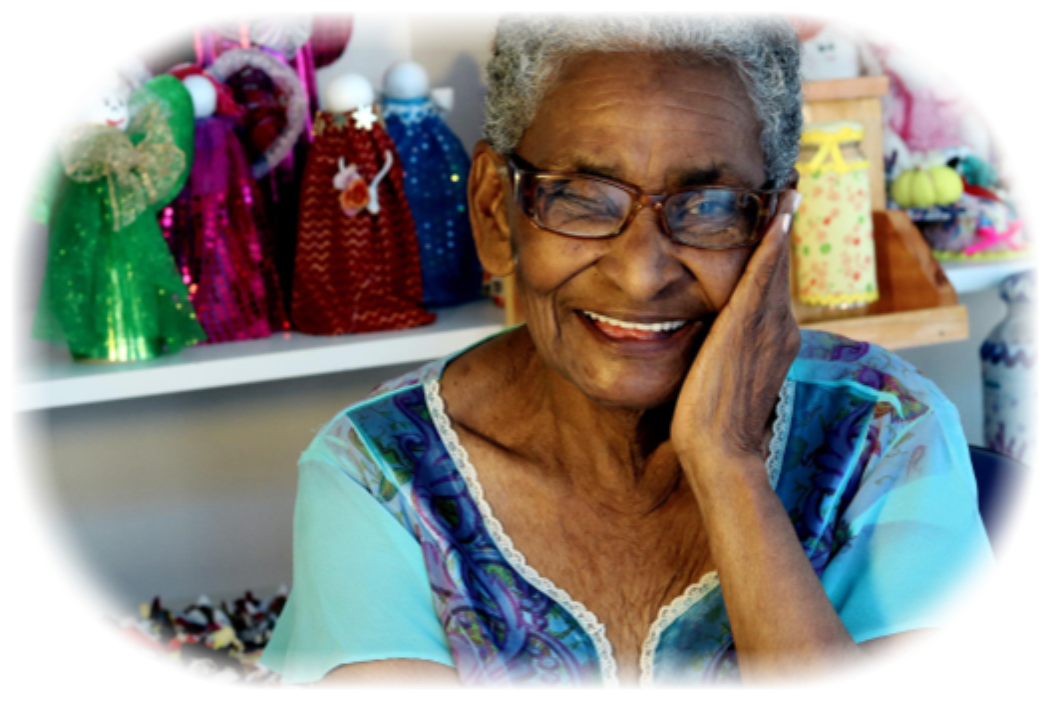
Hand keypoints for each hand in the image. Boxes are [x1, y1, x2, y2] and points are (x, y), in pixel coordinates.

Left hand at [671, 190, 801, 487]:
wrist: (719, 453)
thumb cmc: (713, 426)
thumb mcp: (724, 378)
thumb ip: (726, 352)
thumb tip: (710, 339)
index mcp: (776, 341)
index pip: (775, 287)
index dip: (777, 253)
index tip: (779, 221)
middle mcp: (780, 329)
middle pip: (779, 270)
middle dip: (783, 228)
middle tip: (789, 188)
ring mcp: (768, 328)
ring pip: (774, 267)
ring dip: (780, 226)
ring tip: (787, 190)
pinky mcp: (746, 327)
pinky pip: (761, 276)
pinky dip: (770, 244)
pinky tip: (776, 215)